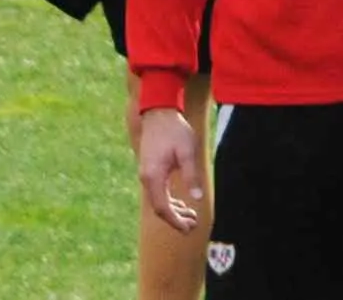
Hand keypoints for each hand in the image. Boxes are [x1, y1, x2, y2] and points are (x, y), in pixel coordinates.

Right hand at [137, 107, 203, 232]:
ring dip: (173, 211)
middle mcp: (146, 178)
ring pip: (157, 201)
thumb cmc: (174, 131)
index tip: (189, 229)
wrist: (158, 113)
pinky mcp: (149, 170)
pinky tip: (181, 202)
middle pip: (158, 208)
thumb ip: (191, 175)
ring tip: (191, 216)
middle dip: (175, 219)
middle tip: (193, 225)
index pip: (162, 207)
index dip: (175, 221)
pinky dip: (169, 201)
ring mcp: (146, 174)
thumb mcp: (187, 152)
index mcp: (153, 176)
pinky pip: (157, 192)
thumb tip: (196, 198)